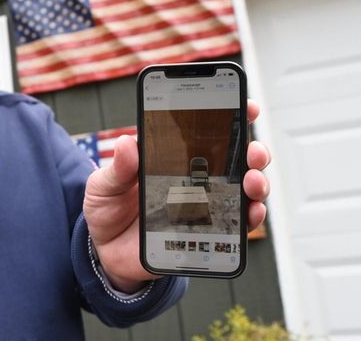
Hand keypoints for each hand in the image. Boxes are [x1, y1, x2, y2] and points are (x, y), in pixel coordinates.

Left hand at [83, 100, 270, 292]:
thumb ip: (117, 168)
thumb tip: (127, 143)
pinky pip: (237, 225)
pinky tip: (250, 212)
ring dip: (257, 182)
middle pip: (236, 159)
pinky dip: (250, 217)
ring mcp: (205, 205)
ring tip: (252, 181)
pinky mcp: (207, 233)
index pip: (207, 132)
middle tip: (252, 152)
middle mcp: (195, 178)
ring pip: (244, 190)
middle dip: (253, 151)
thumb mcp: (104, 185)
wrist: (107, 252)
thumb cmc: (108, 211)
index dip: (232, 116)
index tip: (248, 107)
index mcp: (172, 158)